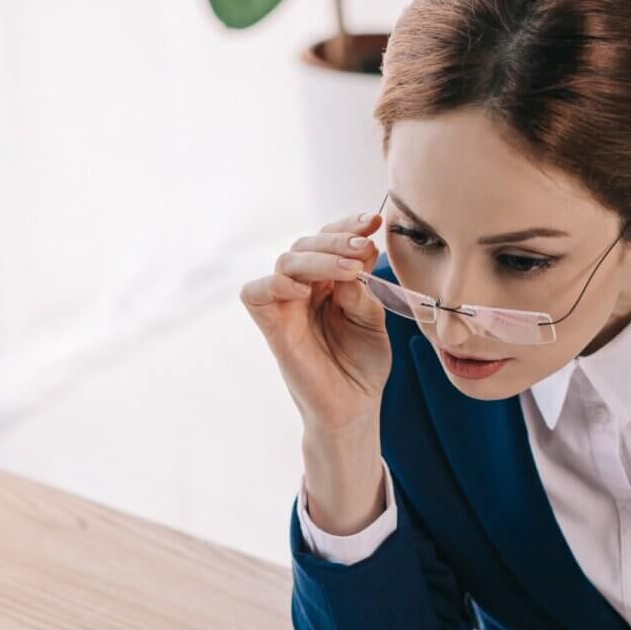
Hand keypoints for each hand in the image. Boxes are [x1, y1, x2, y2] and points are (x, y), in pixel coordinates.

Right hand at [239, 211, 391, 435]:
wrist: (354, 407)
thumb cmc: (363, 364)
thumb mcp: (373, 321)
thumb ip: (361, 292)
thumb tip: (352, 262)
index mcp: (329, 280)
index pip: (329, 238)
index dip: (348, 225)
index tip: (374, 222)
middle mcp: (305, 287)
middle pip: (306, 243)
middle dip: (337, 239)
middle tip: (364, 246)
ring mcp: (286, 306)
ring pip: (286, 261)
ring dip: (319, 258)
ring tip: (350, 269)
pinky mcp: (272, 327)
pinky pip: (256, 293)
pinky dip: (276, 284)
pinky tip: (305, 290)